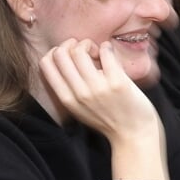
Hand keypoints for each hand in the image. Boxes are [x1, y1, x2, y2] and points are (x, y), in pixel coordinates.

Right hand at [37, 40, 166, 179]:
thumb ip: (69, 89)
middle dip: (72, 44)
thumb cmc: (108, 119)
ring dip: (89, 44)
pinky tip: (110, 54)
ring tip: (98, 53)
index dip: (55, 51)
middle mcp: (79, 93)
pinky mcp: (117, 83)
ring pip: (79, 50)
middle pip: (60, 53)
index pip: (45, 64)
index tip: (69, 55)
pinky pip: (105, 51)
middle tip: (86, 52)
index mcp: (67, 99)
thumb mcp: (80, 109)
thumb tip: (62, 58)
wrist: (134, 135)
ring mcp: (98, 88)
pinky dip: (106, 47)